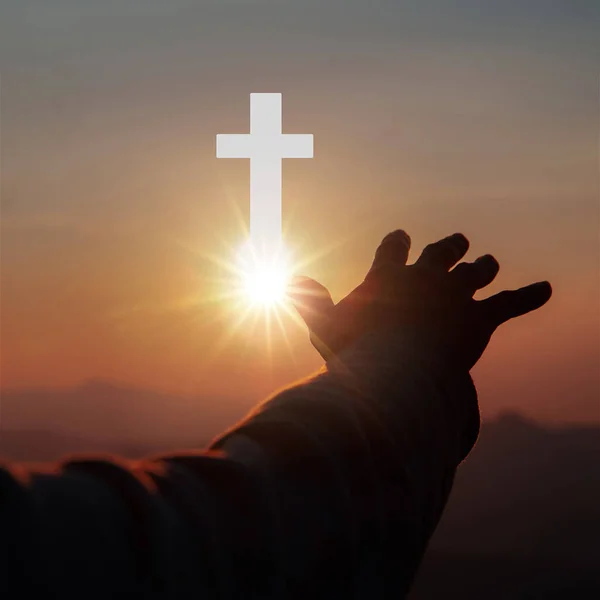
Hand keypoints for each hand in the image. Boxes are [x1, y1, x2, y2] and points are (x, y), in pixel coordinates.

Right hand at [288, 230, 551, 370]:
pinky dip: (529, 296)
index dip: (397, 242)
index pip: (394, 247)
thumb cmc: (356, 352)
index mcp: (389, 276)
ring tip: (488, 264)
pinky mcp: (480, 317)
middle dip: (449, 246)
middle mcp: (425, 277)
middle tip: (457, 242)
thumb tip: (287, 279)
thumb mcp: (323, 326)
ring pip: (476, 271)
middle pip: (441, 251)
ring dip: (482, 267)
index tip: (400, 237)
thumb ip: (309, 300)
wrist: (398, 369)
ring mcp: (455, 294)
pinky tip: (546, 289)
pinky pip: (511, 302)